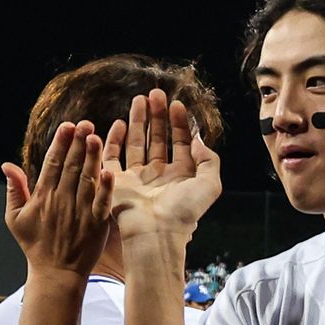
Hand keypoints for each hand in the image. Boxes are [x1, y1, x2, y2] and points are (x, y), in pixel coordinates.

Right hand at [4, 121, 112, 277]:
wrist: (56, 272)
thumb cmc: (35, 244)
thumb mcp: (15, 218)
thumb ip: (14, 190)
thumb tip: (7, 164)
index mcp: (43, 197)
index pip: (52, 164)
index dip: (60, 143)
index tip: (67, 125)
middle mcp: (62, 201)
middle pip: (70, 167)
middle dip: (78, 143)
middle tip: (85, 123)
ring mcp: (80, 212)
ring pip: (87, 179)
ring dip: (91, 158)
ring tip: (96, 137)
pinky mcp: (97, 223)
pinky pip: (102, 203)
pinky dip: (106, 188)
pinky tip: (110, 171)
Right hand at [103, 91, 220, 242]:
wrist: (155, 231)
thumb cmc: (185, 211)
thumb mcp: (210, 184)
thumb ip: (208, 160)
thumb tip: (199, 139)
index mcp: (182, 176)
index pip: (182, 142)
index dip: (180, 123)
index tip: (177, 104)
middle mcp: (160, 175)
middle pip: (159, 138)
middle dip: (158, 116)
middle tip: (156, 93)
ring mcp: (138, 177)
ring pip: (137, 143)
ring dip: (139, 121)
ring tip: (140, 99)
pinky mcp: (118, 181)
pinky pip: (114, 156)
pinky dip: (116, 139)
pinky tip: (121, 122)